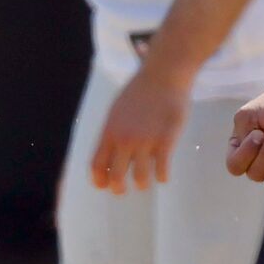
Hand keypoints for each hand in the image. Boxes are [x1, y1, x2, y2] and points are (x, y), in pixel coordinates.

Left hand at [91, 67, 189, 194]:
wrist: (163, 74)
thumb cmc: (141, 90)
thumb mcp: (117, 110)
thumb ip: (113, 131)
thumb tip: (110, 150)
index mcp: (110, 132)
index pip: (97, 165)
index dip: (99, 180)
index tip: (104, 185)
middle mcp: (125, 139)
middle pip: (116, 177)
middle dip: (119, 189)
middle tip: (125, 189)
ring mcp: (146, 140)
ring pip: (140, 178)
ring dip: (143, 183)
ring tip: (147, 181)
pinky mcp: (166, 140)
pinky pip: (162, 170)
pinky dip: (162, 177)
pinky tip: (163, 175)